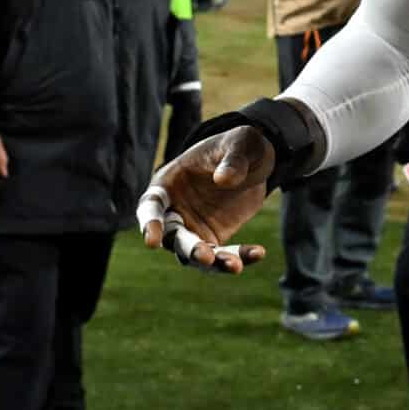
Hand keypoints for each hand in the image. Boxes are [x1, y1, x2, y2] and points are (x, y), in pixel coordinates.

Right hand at [141, 128, 273, 273]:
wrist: (254, 160)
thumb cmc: (238, 145)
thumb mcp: (240, 143)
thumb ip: (232, 160)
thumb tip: (224, 180)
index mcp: (168, 183)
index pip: (151, 206)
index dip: (150, 224)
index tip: (152, 241)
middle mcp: (174, 210)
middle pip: (173, 237)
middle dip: (188, 249)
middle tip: (206, 257)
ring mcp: (192, 228)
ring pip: (194, 256)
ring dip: (212, 263)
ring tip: (235, 266)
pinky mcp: (214, 239)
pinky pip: (222, 256)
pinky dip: (239, 257)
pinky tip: (258, 252)